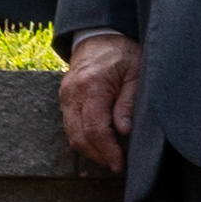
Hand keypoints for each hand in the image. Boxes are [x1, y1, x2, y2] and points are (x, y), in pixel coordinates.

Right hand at [58, 30, 140, 175]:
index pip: (95, 129)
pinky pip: (70, 126)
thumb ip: (128, 102)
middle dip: (99, 155)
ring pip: (72, 135)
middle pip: (79, 136)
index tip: (121, 165)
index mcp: (91, 86)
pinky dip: (84, 139)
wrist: (99, 36)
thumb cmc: (122, 54)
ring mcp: (65, 96)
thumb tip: (124, 131)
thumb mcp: (135, 74)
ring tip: (112, 156)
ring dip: (91, 150)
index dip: (108, 151)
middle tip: (119, 165)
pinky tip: (101, 143)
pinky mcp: (65, 99)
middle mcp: (72, 93)